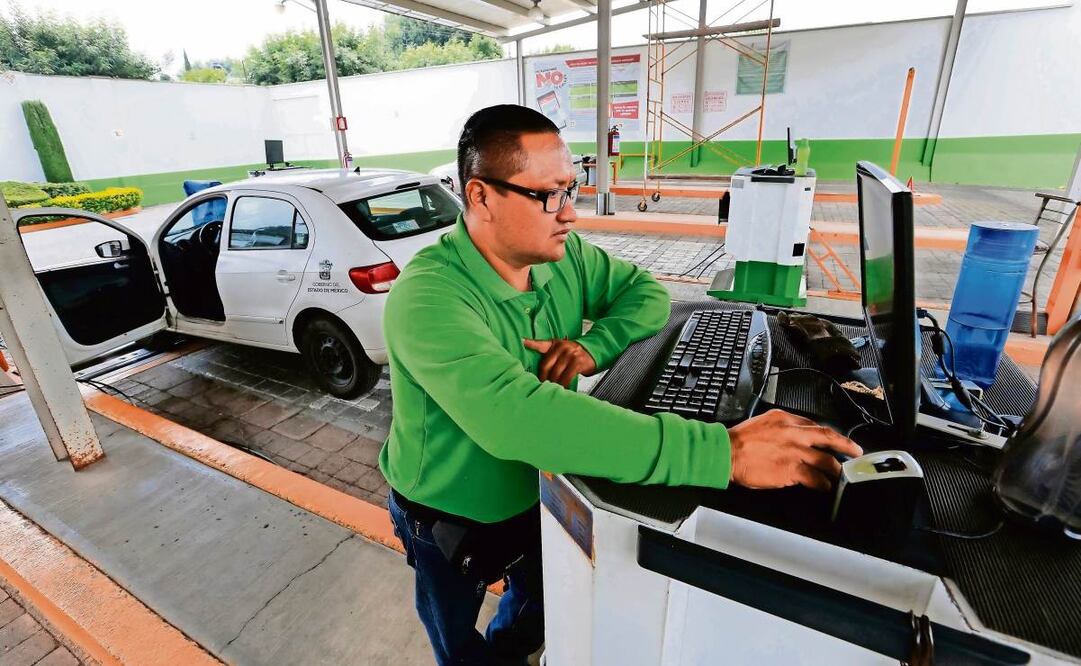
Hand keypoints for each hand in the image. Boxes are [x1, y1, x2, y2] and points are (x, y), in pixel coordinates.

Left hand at [523, 338, 596, 387]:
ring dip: (553, 383)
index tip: (522, 341)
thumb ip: (550, 356)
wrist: (593, 352)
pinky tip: (562, 388)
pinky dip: (563, 384)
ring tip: (551, 389)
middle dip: (543, 378)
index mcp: (555, 344)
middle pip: (546, 365)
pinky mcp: (578, 362)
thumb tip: (539, 373)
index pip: (541, 344)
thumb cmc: (573, 354)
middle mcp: (562, 347)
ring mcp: (570, 354)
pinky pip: (567, 376)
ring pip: (556, 373)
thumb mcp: (561, 350)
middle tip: (540, 386)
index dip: (531, 343)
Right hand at [727, 409, 862, 491]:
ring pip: (825, 460)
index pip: (814, 425)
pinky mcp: (791, 469)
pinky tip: (824, 487)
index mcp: (786, 419)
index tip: (834, 440)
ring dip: (835, 469)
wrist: (727, 453)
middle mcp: (794, 433)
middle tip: (856, 451)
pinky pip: (814, 477)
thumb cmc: (740, 441)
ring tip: (839, 476)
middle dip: (845, 444)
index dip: (827, 435)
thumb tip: (795, 438)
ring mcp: (794, 451)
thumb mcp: (763, 422)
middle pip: (827, 437)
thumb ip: (782, 428)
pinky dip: (822, 483)